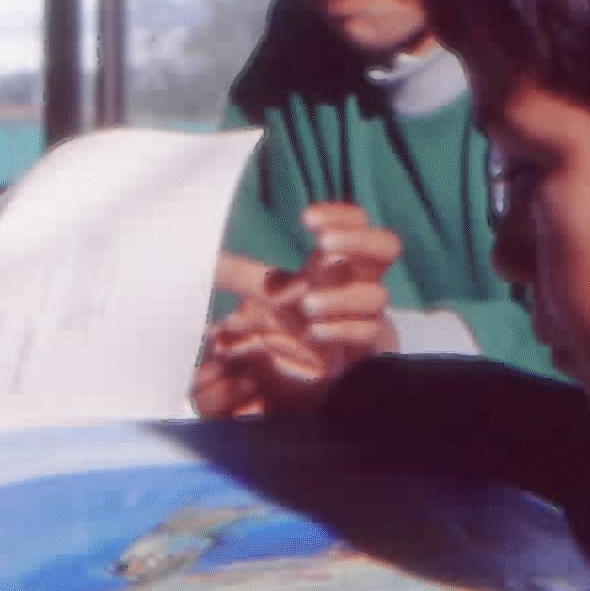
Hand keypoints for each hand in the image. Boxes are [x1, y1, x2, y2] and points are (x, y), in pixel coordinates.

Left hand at [193, 203, 400, 416]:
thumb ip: (238, 274)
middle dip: (359, 241)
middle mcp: (359, 282)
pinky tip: (313, 332)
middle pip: (387, 247)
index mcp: (338, 261)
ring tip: (306, 306)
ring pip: (377, 296)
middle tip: (322, 246)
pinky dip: (342, 330)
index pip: (356, 223)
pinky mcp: (364, 348)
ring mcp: (366, 314)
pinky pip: (369, 334)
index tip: (306, 219)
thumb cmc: (288, 322)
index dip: (341, 216)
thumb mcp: (261, 294)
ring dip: (342, 297)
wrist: (303, 374)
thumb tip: (203, 255)